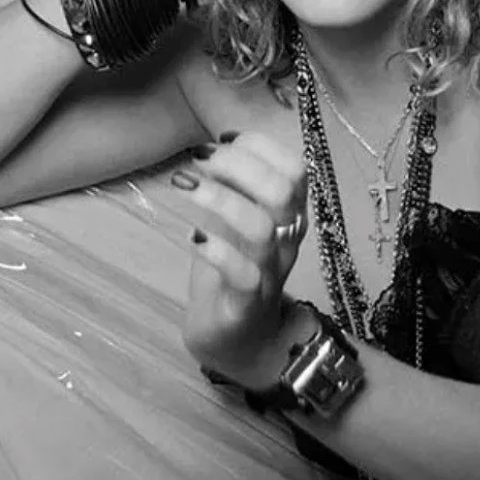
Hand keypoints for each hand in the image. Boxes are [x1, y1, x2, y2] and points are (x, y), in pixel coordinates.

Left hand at [180, 132, 308, 387]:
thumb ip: (234, 188)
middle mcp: (288, 239)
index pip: (295, 169)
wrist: (240, 338)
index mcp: (290, 214)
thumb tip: (214, 146)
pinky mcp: (248, 303)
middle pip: (283, 191)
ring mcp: (271, 272)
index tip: (222, 140)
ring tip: (185, 186)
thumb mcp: (236, 221)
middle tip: (199, 161)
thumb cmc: (236, 269)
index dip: (260, 146)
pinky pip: (244, 274)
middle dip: (239, 165)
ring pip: (262, 228)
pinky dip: (217, 250)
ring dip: (221, 199)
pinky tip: (192, 235)